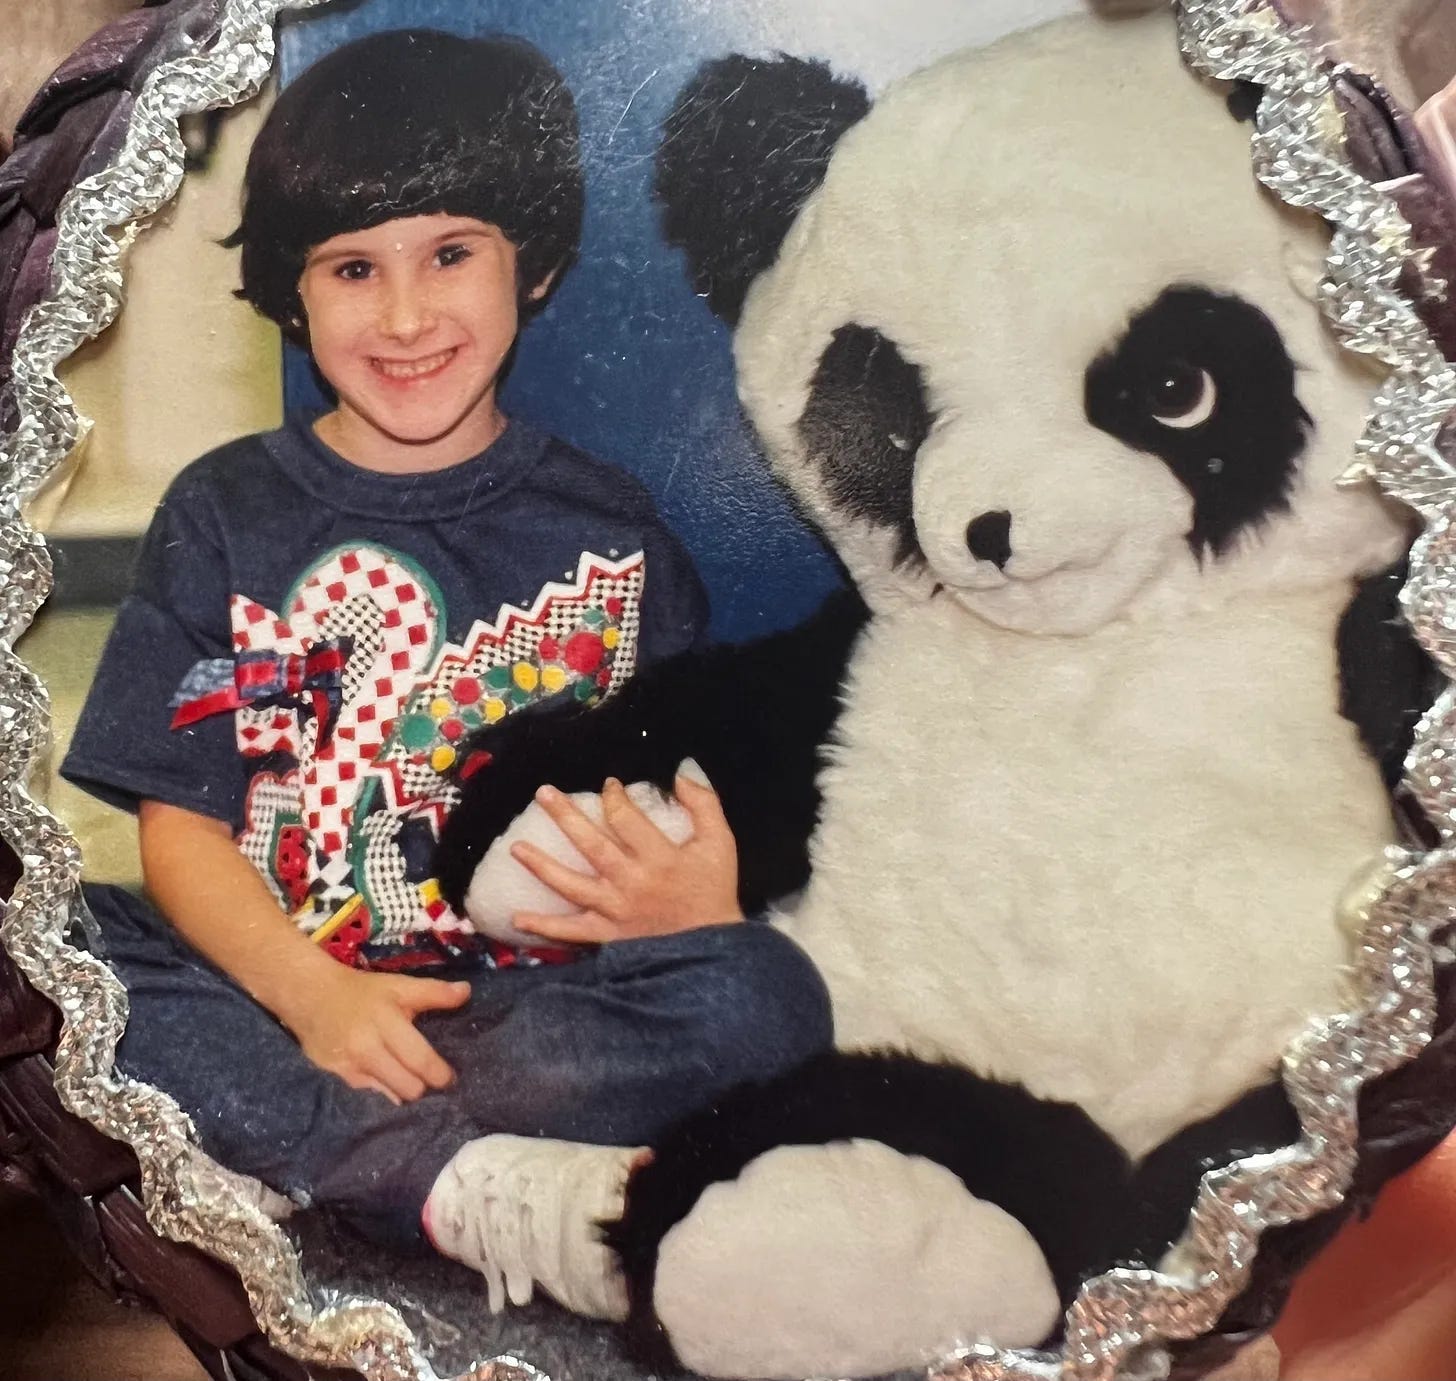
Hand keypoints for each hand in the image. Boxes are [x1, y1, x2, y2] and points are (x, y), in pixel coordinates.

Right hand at [282, 965, 470, 1103]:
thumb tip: (467, 992)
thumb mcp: (399, 986)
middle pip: (408, 1087)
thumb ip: (434, 992)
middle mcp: (367, 1049)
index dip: (440, 1075)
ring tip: (413, 1085)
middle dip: (424, 1087)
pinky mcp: (336, 1080)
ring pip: (389, 1098)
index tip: (451, 1078)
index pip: (420, 1060)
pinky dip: (383, 1095)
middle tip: (431, 1081)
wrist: (311, 997)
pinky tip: (390, 1088)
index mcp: (387, 1023)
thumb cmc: (362, 993)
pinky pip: (368, 1098)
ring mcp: (349, 1068)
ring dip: (404, 1094)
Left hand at [510, 772, 743, 943]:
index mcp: (659, 857)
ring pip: (571, 885)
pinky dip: (544, 926)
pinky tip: (517, 917)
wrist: (713, 951)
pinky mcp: (608, 936)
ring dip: (542, 866)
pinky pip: (571, 932)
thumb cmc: (714, 891)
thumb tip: (681, 771)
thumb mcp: (720, 843)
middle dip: (566, 816)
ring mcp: (615, 911)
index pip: (625, 818)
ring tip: (515, 847)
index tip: (608, 785)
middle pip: (591, 844)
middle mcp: (631, 881)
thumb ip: (704, 804)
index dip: (614, 797)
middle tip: (542, 793)